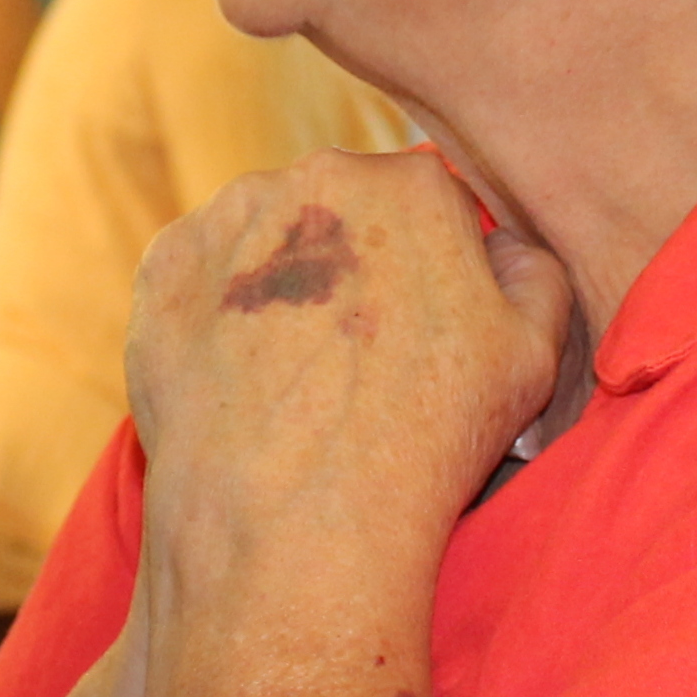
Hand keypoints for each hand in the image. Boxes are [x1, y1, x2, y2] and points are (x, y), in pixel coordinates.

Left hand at [127, 149, 575, 567]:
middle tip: (355, 355)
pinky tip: (242, 377)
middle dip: (351, 264)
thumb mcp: (532, 356)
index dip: (427, 266)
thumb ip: (533, 272)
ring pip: (265, 234)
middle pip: (342, 209)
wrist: (294, 519)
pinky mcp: (163, 267)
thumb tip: (502, 246)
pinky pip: (201, 275)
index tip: (415, 325)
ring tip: (294, 374)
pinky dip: (217, 314)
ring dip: (281, 281)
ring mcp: (227, 218)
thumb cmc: (425, 439)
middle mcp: (314, 178)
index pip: (426, 200)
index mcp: (410, 184)